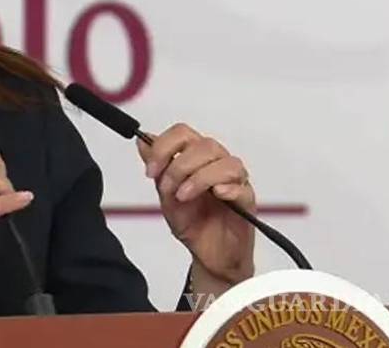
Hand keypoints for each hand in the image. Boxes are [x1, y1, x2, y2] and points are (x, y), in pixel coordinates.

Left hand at [138, 123, 255, 289]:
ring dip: (199, 178)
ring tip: (184, 197)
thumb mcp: (165, 194)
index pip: (183, 133)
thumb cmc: (193, 223)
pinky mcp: (247, 201)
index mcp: (197, 158)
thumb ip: (157, 167)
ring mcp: (235, 181)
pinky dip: (226, 188)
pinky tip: (216, 195)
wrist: (208, 255)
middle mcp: (217, 164)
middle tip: (167, 188)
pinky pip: (241, 186)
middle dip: (179, 166)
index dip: (163, 147)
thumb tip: (142, 140)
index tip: (151, 170)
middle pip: (204, 145)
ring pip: (224, 162)